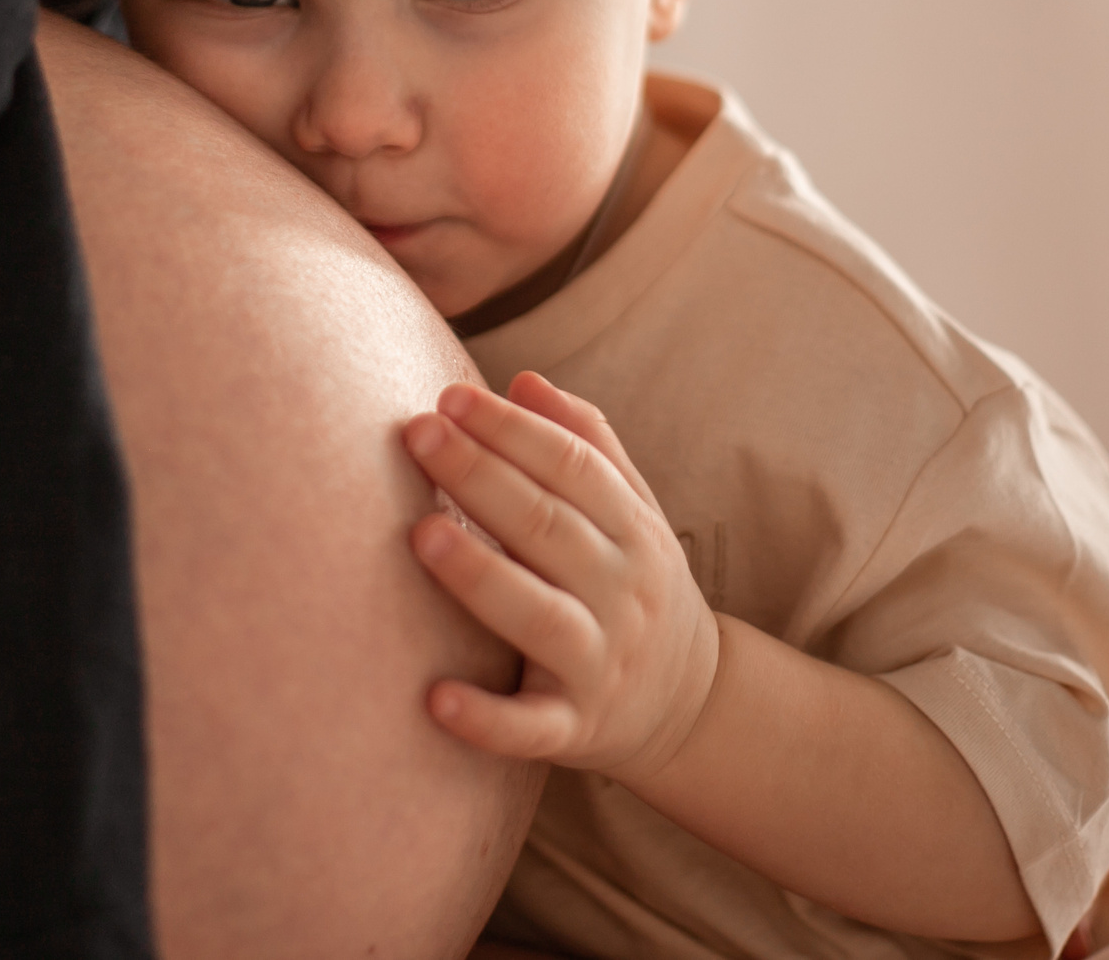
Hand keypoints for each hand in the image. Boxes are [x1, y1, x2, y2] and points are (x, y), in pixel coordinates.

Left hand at [402, 372, 720, 785]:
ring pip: (542, 617)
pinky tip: (435, 698)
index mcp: (635, 532)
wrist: (690, 707)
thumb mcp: (633, 514)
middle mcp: (623, 593)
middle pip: (549, 527)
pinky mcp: (575, 729)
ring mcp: (600, 663)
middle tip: (419, 433)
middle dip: (482, 476)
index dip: (513, 429)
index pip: (574, 467)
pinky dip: (486, 718)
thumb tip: (523, 379)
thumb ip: (586, 445)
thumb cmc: (635, 587)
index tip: (452, 396)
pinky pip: (531, 728)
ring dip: (482, 575)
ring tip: (421, 532)